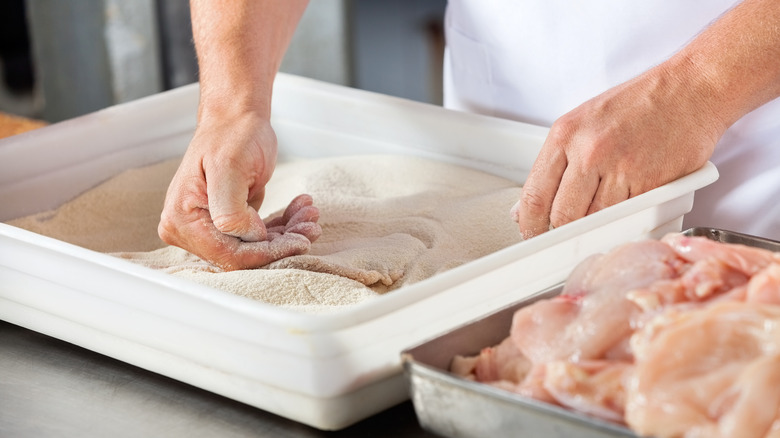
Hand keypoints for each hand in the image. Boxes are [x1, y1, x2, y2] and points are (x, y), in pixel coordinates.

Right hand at [158, 114, 320, 270]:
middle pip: (244, 254)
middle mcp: (190, 230)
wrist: (236, 119)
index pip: (229, 254)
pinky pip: (259, 235)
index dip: (267, 252)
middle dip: (282, 242)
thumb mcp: (229, 167)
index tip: (299, 241)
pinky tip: (301, 210)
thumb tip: (247, 237)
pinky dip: (284, 226)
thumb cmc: (231, 135)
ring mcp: (209, 227)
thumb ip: (230, 210)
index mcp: (182, 220)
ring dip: (288, 233)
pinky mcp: (228, 223)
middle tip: (311, 225)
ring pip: (257, 246)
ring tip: (310, 214)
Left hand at [512, 62, 725, 238]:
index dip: (530, 224)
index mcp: (566, 135)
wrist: (691, 89)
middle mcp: (590, 151)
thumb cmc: (639, 103)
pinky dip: (624, 221)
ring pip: (595, 222)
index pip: (534, 195)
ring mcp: (621, 169)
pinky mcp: (651, 184)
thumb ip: (556, 163)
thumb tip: (529, 203)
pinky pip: (628, 217)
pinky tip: (626, 209)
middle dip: (560, 233)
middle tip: (563, 237)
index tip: (532, 234)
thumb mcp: (583, 122)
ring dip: (594, 230)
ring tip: (598, 221)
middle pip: (562, 216)